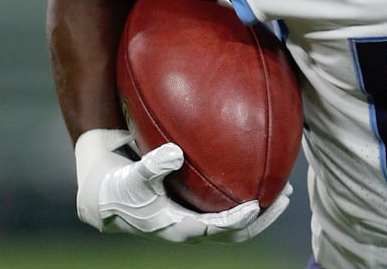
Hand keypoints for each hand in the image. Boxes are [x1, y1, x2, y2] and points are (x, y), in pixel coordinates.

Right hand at [74, 129, 290, 242]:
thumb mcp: (131, 176)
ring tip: (284, 190)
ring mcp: (193, 219)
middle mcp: (189, 227)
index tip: (259, 205)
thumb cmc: (115, 185)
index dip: (238, 220)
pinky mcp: (192, 207)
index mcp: (176, 227)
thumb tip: (175, 154)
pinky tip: (257, 175)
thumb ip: (152, 166)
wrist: (100, 195)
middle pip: (234, 232)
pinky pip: (224, 208)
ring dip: (260, 211)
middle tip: (286, 196)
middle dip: (262, 218)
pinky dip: (242, 197)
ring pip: (234, 223)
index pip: (215, 229)